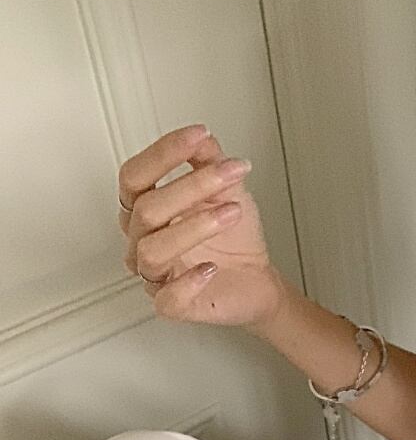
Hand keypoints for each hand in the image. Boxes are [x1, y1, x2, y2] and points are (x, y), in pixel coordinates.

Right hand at [118, 124, 290, 328]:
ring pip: (153, 250)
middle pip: (147, 209)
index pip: (134, 176)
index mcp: (144, 209)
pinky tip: (211, 267)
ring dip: (196, 226)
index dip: (163, 153)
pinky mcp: (172, 305)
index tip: (198, 135)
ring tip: (232, 213)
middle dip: (192, 186)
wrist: (257, 280)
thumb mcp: (225, 190)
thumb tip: (201, 138)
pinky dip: (190, 282)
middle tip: (230, 175)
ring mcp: (155, 274)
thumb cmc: (233, 239)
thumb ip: (208, 161)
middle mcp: (142, 240)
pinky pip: (167, 299)